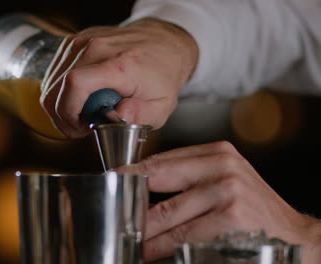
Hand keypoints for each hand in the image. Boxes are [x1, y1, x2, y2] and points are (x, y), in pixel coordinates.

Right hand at [41, 18, 197, 137]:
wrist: (163, 43)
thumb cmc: (161, 75)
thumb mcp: (162, 106)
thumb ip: (141, 116)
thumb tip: (117, 117)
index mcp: (119, 64)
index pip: (75, 83)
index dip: (68, 112)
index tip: (80, 127)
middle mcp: (96, 47)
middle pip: (55, 87)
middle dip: (62, 116)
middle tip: (82, 126)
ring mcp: (82, 41)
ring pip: (50, 82)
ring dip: (61, 104)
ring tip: (85, 111)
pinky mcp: (74, 42)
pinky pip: (55, 73)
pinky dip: (62, 90)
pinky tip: (81, 97)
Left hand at [116, 141, 320, 262]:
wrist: (293, 236)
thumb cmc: (253, 209)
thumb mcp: (226, 179)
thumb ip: (191, 176)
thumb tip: (147, 181)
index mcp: (217, 153)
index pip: (163, 160)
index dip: (134, 172)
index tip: (115, 180)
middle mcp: (221, 167)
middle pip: (159, 181)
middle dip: (132, 199)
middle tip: (114, 210)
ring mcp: (226, 191)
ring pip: (166, 214)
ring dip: (143, 230)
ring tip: (129, 237)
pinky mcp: (229, 218)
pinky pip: (182, 236)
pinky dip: (161, 247)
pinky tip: (149, 251)